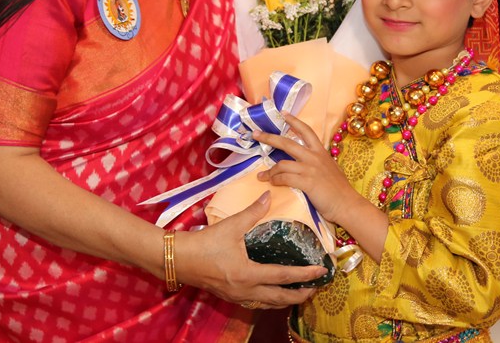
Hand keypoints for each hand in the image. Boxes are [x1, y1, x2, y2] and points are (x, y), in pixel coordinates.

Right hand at [174, 191, 324, 307]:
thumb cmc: (204, 243)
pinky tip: (273, 291)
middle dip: (300, 294)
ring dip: (286, 299)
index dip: (305, 275)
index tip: (321, 272)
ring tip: (299, 291)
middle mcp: (246, 290)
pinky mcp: (230, 296)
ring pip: (269, 303)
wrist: (179, 259)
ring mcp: (238, 296)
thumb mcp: (230, 226)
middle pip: (280, 298)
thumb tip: (268, 195)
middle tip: (316, 287)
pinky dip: (271, 299)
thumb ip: (252, 212)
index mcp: (248, 274)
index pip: (284, 277)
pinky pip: (257, 302)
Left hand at [253, 114, 365, 225]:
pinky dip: (276, 180)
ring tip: (263, 176)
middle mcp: (314, 157)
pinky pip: (285, 178)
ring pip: (282, 164)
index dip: (294, 121)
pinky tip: (273, 183)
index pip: (306, 131)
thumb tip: (307, 159)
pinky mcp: (306, 182)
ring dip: (270, 170)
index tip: (282, 113)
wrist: (346, 204)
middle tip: (255, 134)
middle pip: (287, 143)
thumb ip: (318, 161)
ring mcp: (310, 169)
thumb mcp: (329, 167)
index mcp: (320, 151)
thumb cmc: (338, 188)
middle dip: (269, 138)